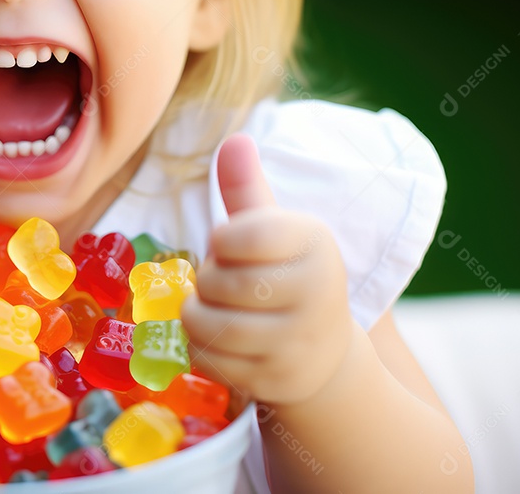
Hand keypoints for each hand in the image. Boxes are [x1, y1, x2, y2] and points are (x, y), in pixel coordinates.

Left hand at [181, 134, 354, 404]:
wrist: (322, 352)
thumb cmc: (287, 276)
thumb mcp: (274, 230)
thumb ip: (246, 189)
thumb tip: (234, 140)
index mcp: (315, 243)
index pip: (242, 235)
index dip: (222, 241)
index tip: (232, 245)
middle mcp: (316, 292)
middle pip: (218, 282)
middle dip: (207, 280)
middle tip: (223, 283)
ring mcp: (298, 341)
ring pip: (208, 324)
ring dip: (196, 314)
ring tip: (215, 308)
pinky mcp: (276, 379)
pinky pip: (210, 360)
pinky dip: (203, 348)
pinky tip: (222, 339)